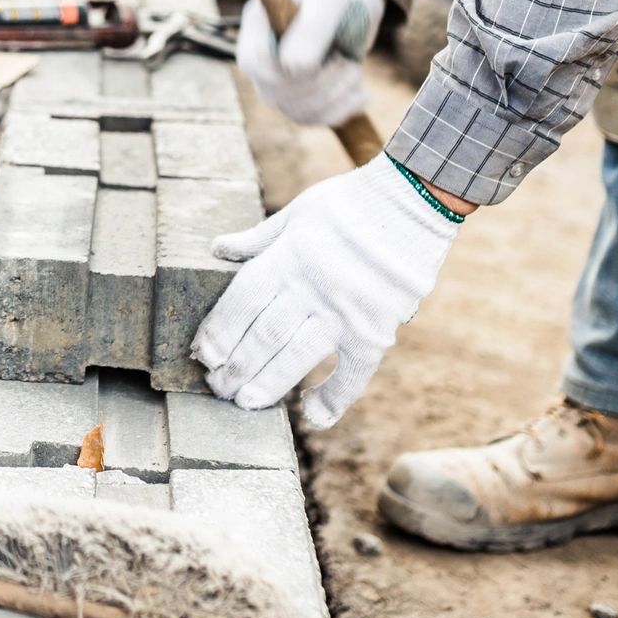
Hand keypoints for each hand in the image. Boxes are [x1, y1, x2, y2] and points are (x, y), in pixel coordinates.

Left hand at [192, 158, 457, 428]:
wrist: (415, 202)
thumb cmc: (351, 203)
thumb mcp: (298, 211)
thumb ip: (258, 238)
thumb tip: (217, 248)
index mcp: (289, 257)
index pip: (243, 302)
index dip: (219, 332)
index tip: (202, 355)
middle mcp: (312, 288)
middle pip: (264, 336)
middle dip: (235, 366)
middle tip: (217, 387)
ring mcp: (346, 313)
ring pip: (297, 358)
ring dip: (268, 385)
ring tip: (246, 403)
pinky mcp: (376, 331)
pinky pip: (353, 375)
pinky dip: (334, 398)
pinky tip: (312, 414)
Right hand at [237, 0, 381, 126]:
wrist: (356, 11)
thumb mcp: (333, 2)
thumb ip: (312, 28)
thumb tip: (292, 68)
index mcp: (257, 25)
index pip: (256, 62)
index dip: (292, 69)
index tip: (332, 54)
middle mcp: (259, 57)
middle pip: (277, 91)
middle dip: (324, 81)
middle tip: (347, 60)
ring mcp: (274, 83)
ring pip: (298, 110)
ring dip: (337, 94)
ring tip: (354, 68)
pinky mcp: (296, 101)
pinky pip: (315, 119)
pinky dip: (343, 108)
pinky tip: (359, 91)